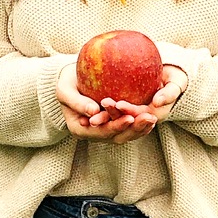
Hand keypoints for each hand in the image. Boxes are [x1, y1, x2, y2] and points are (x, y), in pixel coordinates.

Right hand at [56, 61, 188, 144]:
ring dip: (140, 129)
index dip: (116, 127)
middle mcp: (94, 134)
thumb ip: (77, 102)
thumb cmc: (66, 83)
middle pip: (116, 137)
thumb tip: (93, 112)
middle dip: (133, 129)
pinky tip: (151, 115)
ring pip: (125, 135)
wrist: (72, 80)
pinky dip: (141, 124)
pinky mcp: (114, 123)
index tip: (129, 117)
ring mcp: (105, 130)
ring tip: (153, 118)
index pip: (101, 132)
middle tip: (148, 118)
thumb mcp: (65, 90)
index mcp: (81, 129)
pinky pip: (129, 128)